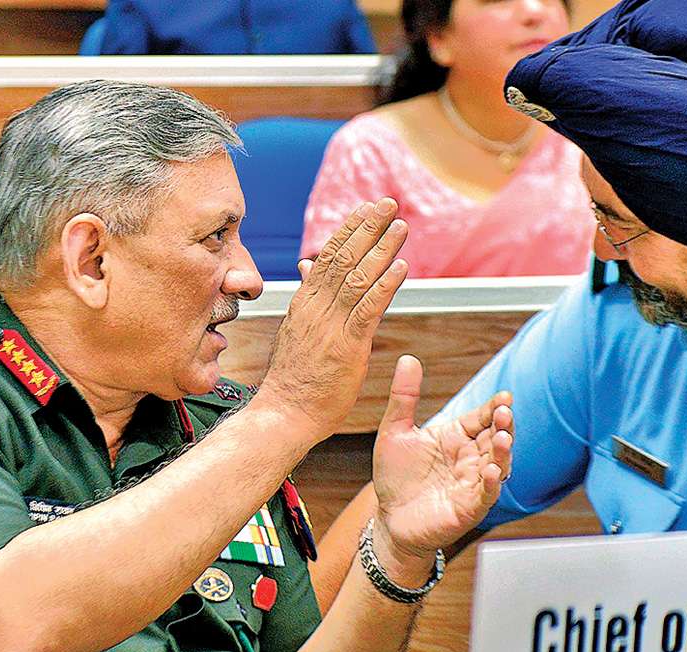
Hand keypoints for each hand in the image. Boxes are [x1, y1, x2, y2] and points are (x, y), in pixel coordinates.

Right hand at [257, 199, 408, 440]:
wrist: (284, 413)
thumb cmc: (294, 378)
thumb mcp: (298, 329)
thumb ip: (308, 295)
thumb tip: (308, 264)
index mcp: (306, 303)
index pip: (328, 256)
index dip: (349, 230)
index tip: (366, 208)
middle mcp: (316, 308)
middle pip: (343, 258)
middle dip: (368, 228)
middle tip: (388, 203)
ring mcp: (330, 326)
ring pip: (357, 277)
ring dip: (382, 249)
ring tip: (401, 226)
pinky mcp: (346, 346)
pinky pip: (368, 309)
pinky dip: (386, 285)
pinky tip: (402, 267)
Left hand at [369, 355, 513, 576]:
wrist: (389, 517)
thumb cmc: (396, 476)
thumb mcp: (395, 432)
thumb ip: (404, 397)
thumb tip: (408, 359)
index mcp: (457, 436)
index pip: (483, 416)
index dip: (495, 407)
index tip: (504, 397)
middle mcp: (470, 457)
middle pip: (496, 437)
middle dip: (504, 424)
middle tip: (504, 412)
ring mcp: (473, 482)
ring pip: (498, 464)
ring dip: (503, 452)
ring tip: (504, 438)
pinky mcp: (469, 507)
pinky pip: (486, 493)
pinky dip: (491, 482)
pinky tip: (489, 471)